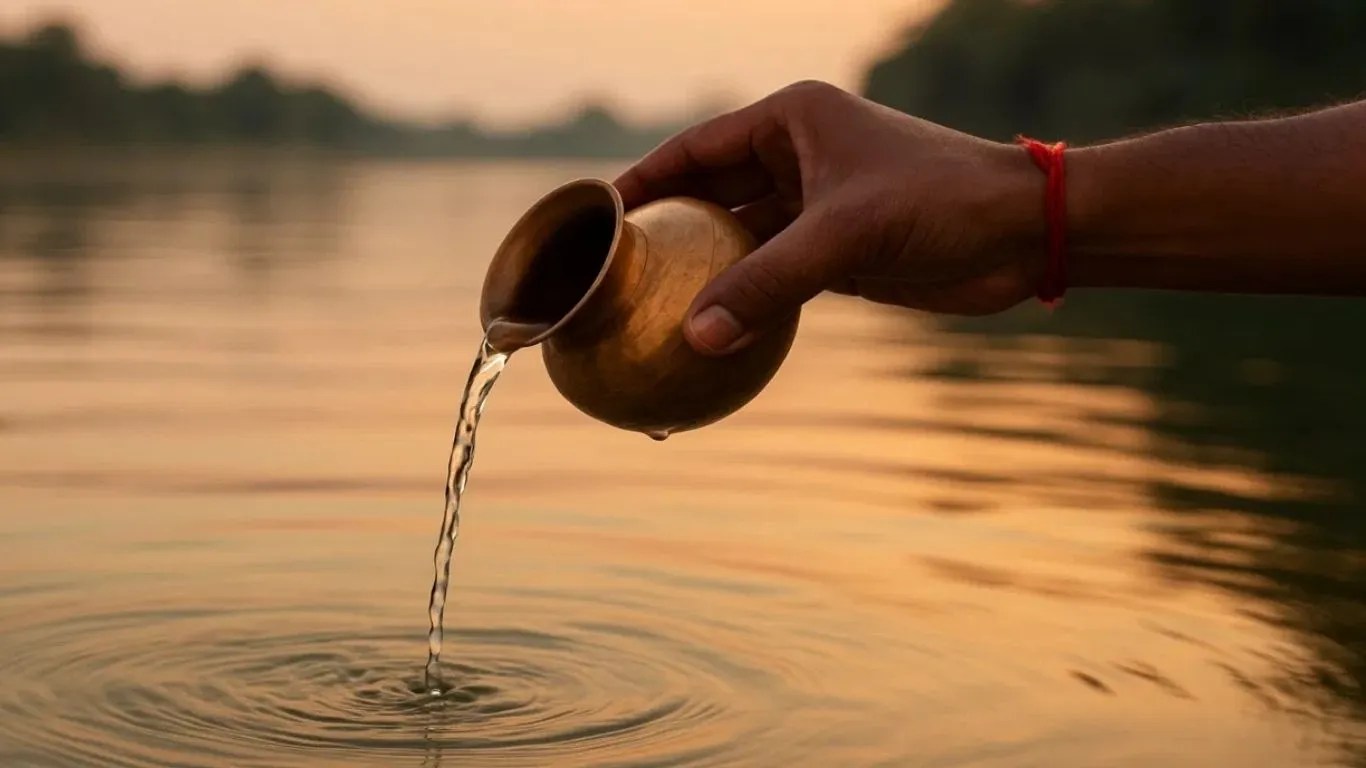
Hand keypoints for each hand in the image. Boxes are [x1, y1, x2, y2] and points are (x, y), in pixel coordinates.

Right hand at [614, 80, 1045, 354]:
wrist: (1022, 232)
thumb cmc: (941, 201)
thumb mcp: (846, 236)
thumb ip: (769, 284)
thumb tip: (697, 337)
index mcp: (791, 121)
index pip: (696, 148)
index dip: (645, 181)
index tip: (599, 218)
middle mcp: (797, 157)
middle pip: (712, 196)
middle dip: (670, 233)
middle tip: (617, 275)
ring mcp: (816, 207)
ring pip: (741, 242)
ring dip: (706, 274)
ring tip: (651, 310)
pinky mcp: (837, 253)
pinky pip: (773, 277)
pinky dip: (744, 302)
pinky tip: (710, 332)